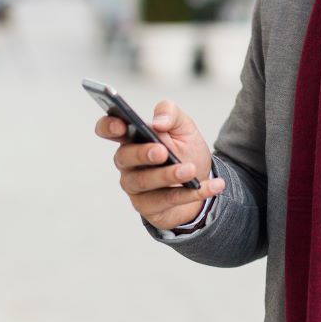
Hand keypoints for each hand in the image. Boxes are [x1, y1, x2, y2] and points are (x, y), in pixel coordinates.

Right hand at [94, 100, 224, 231]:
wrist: (201, 181)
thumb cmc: (185, 150)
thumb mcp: (184, 127)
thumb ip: (171, 114)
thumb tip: (157, 122)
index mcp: (132, 137)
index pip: (108, 129)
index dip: (108, 126)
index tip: (121, 125)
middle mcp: (128, 163)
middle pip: (125, 157)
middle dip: (143, 153)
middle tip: (162, 152)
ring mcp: (135, 186)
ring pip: (144, 182)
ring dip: (168, 176)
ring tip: (190, 170)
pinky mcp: (148, 207)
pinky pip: (167, 201)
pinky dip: (191, 193)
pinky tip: (212, 186)